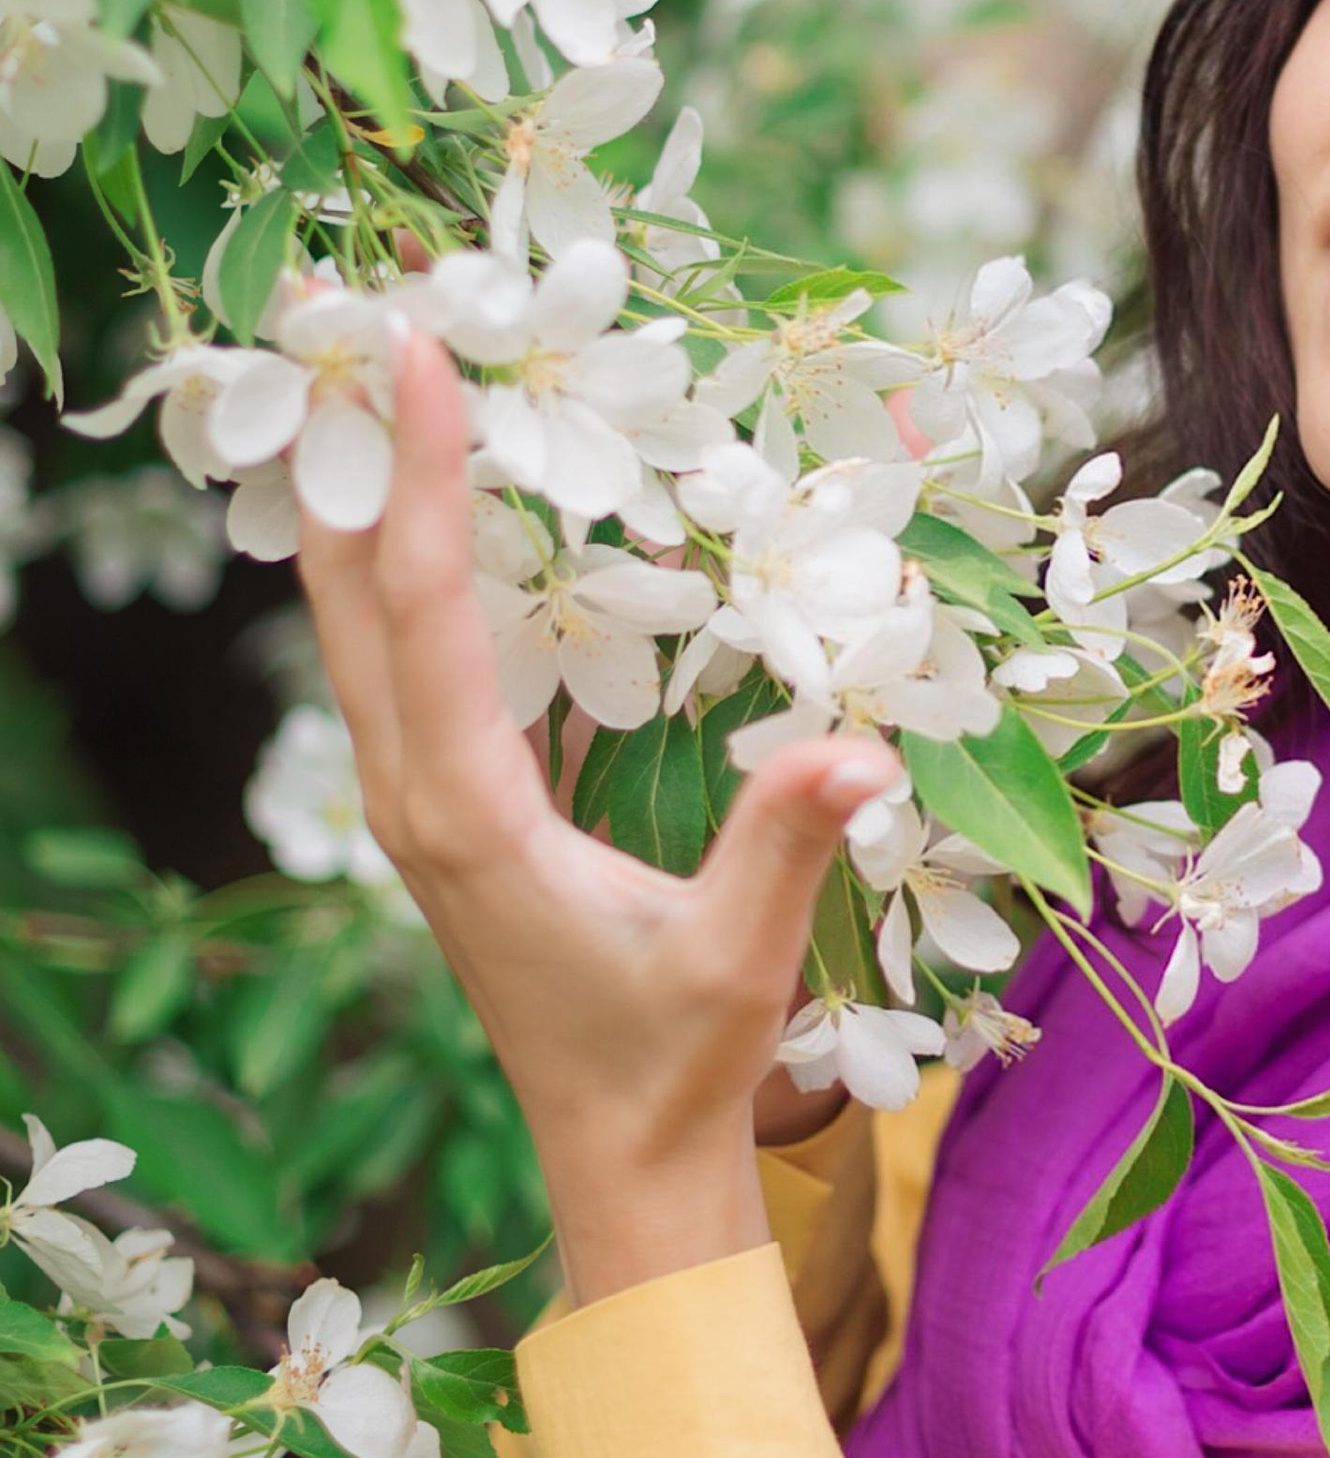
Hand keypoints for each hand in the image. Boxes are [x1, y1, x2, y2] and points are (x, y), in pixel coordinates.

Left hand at [297, 324, 898, 1308]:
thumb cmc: (677, 1058)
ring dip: (356, 490)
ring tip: (371, 368)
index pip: (424, 607)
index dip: (415, 472)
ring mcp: (419, 796)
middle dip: (341, 444)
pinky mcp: (449, 800)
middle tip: (355, 304)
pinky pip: (397, 651)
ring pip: (354, 616)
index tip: (412, 349)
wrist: (622, 1152)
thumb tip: (860, 746)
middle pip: (344, 588)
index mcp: (465, 814)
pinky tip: (423, 497)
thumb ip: (785, 844)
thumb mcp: (740, 957)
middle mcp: (413, 791)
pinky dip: (395, 556)